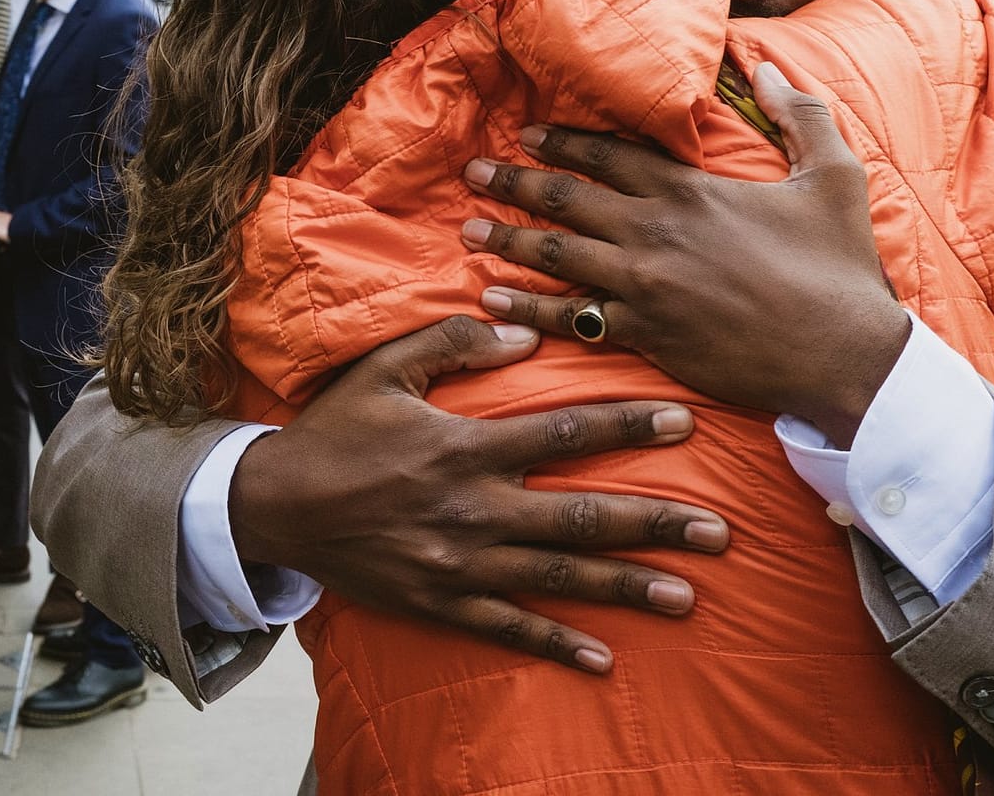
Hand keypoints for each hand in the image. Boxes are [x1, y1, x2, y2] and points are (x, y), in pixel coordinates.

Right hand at [229, 315, 729, 673]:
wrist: (273, 506)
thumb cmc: (333, 431)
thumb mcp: (384, 370)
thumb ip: (453, 345)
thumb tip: (524, 334)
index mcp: (464, 446)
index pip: (563, 433)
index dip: (627, 427)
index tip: (685, 423)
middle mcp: (473, 508)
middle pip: (582, 515)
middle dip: (656, 523)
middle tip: (719, 530)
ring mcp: (460, 563)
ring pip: (559, 576)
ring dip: (627, 585)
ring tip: (688, 594)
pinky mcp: (440, 602)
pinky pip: (508, 627)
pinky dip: (556, 644)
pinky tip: (604, 658)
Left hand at [464, 62, 909, 446]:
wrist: (846, 355)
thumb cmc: (840, 267)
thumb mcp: (834, 176)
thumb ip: (802, 114)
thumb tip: (770, 66)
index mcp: (691, 191)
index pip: (610, 155)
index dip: (564, 142)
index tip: (526, 134)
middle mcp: (655, 231)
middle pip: (567, 199)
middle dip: (515, 183)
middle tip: (473, 172)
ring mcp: (644, 284)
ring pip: (558, 253)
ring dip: (508, 239)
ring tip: (468, 228)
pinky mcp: (644, 334)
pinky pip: (570, 317)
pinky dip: (527, 306)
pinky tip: (492, 298)